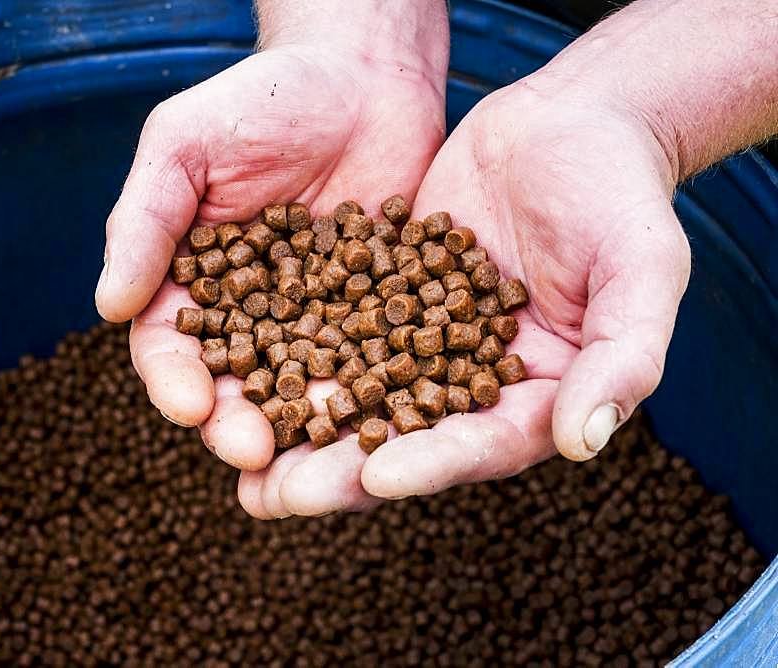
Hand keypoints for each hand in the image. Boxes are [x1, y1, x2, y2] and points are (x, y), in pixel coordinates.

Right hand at [95, 6, 447, 478]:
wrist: (363, 75)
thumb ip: (144, 221)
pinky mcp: (380, 316)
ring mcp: (318, 321)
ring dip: (306, 429)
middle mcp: (250, 315)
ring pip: (304, 389)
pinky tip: (389, 421)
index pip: (170, 346)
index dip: (174, 381)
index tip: (190, 406)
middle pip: (236, 385)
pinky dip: (380, 395)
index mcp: (190, 282)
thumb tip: (107, 307)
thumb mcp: (186, 145)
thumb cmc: (263, 99)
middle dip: (239, 423)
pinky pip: (377, 364)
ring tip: (317, 458)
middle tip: (254, 451)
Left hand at [240, 74, 690, 517]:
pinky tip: (239, 366)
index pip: (481, 443)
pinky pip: (331, 328)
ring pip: (356, 393)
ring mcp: (423, 339)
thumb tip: (583, 442)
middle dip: (339, 470)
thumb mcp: (640, 269)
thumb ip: (623, 356)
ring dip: (299, 428)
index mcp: (538, 395)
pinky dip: (290, 351)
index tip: (372, 478)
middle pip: (404, 438)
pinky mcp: (384, 296)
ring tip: (238, 454)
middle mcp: (472, 380)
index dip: (430, 464)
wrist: (570, 125)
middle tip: (275, 496)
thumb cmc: (619, 196)